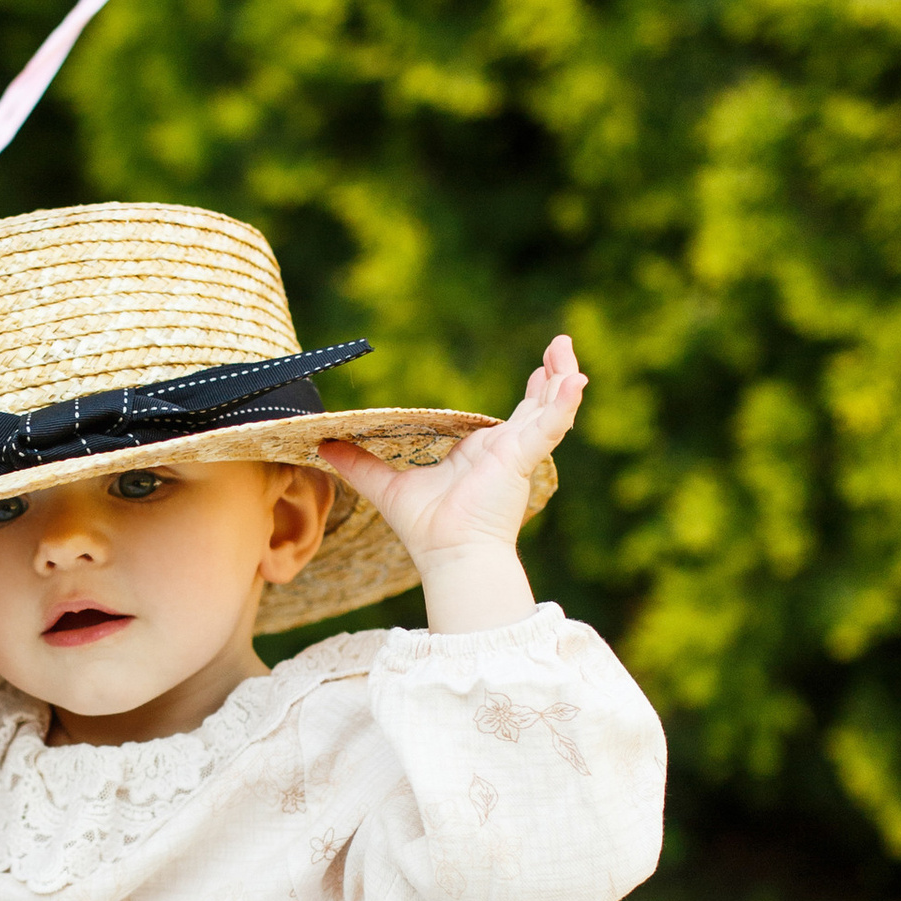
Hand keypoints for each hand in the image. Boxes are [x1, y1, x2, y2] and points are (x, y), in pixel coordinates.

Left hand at [317, 334, 584, 633]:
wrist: (449, 556)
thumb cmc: (428, 529)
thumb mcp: (387, 486)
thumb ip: (360, 464)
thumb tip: (325, 446)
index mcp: (484, 454)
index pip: (515, 417)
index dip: (532, 391)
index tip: (540, 369)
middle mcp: (505, 451)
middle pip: (539, 406)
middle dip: (553, 375)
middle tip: (560, 345)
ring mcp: (515, 455)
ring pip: (549, 410)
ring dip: (562, 379)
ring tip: (567, 350)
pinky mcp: (519, 460)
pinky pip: (547, 429)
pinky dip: (562, 405)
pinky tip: (576, 381)